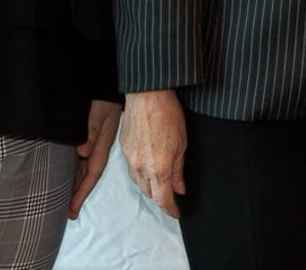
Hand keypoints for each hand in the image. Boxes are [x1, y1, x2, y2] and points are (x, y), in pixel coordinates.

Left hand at [69, 99, 120, 219]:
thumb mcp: (98, 113)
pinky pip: (80, 157)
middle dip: (78, 194)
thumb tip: (82, 152)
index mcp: (102, 145)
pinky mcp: (87, 135)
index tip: (72, 209)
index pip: (91, 174)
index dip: (82, 192)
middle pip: (87, 175)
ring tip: (66, 200)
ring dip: (75, 183)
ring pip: (83, 168)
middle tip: (68, 213)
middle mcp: (97, 147)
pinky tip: (67, 174)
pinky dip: (74, 169)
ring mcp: (93, 141)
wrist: (107, 83)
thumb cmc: (103, 98)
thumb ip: (91, 131)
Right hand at [119, 89, 186, 217]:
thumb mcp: (182, 144)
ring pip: (138, 183)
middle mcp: (142, 167)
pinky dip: (139, 173)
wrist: (147, 94)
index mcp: (159, 168)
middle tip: (170, 194)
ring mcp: (130, 158)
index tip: (176, 212)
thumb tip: (179, 188)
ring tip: (158, 181)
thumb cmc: (168, 114)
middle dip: (160, 197)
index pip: (163, 200)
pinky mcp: (123, 148)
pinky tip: (146, 165)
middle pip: (149, 194)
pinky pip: (130, 169)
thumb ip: (179, 170)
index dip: (170, 209)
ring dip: (148, 186)